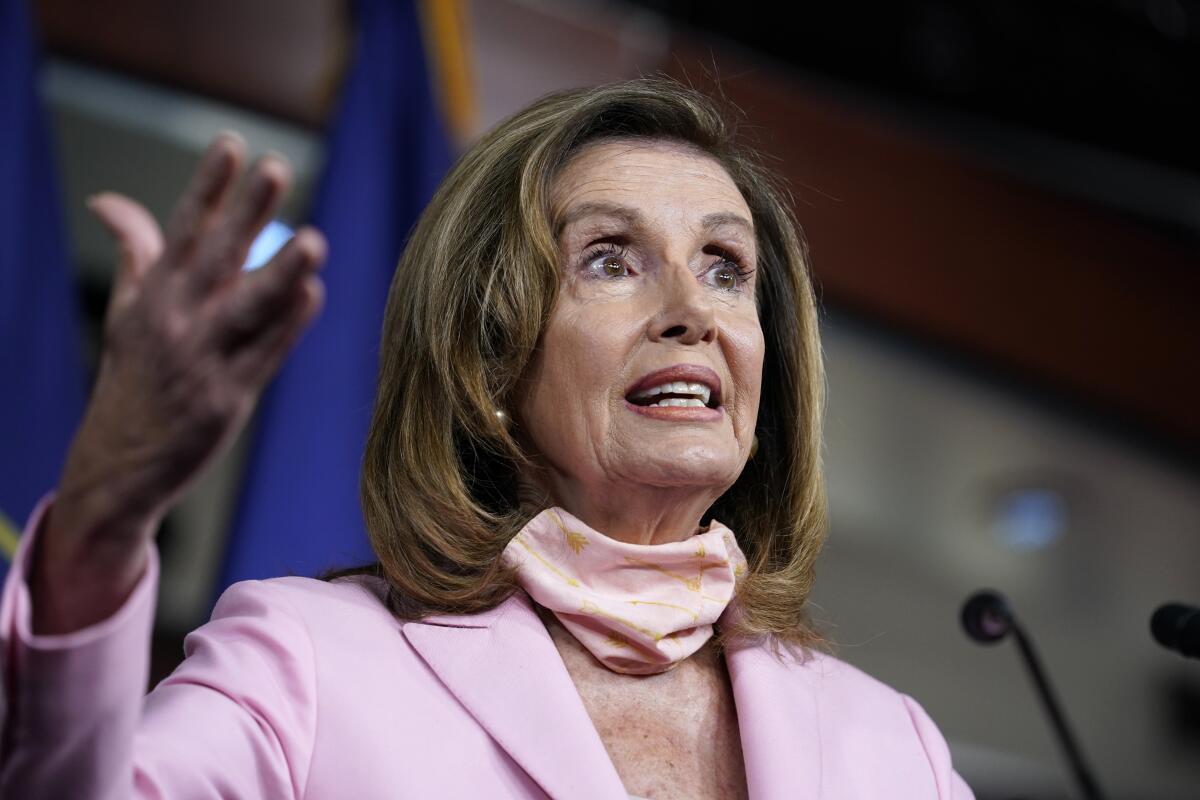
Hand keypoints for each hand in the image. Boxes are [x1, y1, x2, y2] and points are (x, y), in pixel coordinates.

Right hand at [32, 133, 326, 632]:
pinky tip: (312, 295)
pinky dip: (289, 326)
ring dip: (281, 272)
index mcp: (153, 294)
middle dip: (245, 212)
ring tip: (315, 240)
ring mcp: (202, 359)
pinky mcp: (226, 398)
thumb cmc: (132, 378)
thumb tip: (108, 201)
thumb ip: (134, 254)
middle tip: (275, 167)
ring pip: (248, 308)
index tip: (231, 144)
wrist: (119, 464)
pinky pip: (265, 355)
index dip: (208, 187)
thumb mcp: (125, 313)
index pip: (181, 229)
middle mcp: (175, 321)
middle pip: (216, 257)